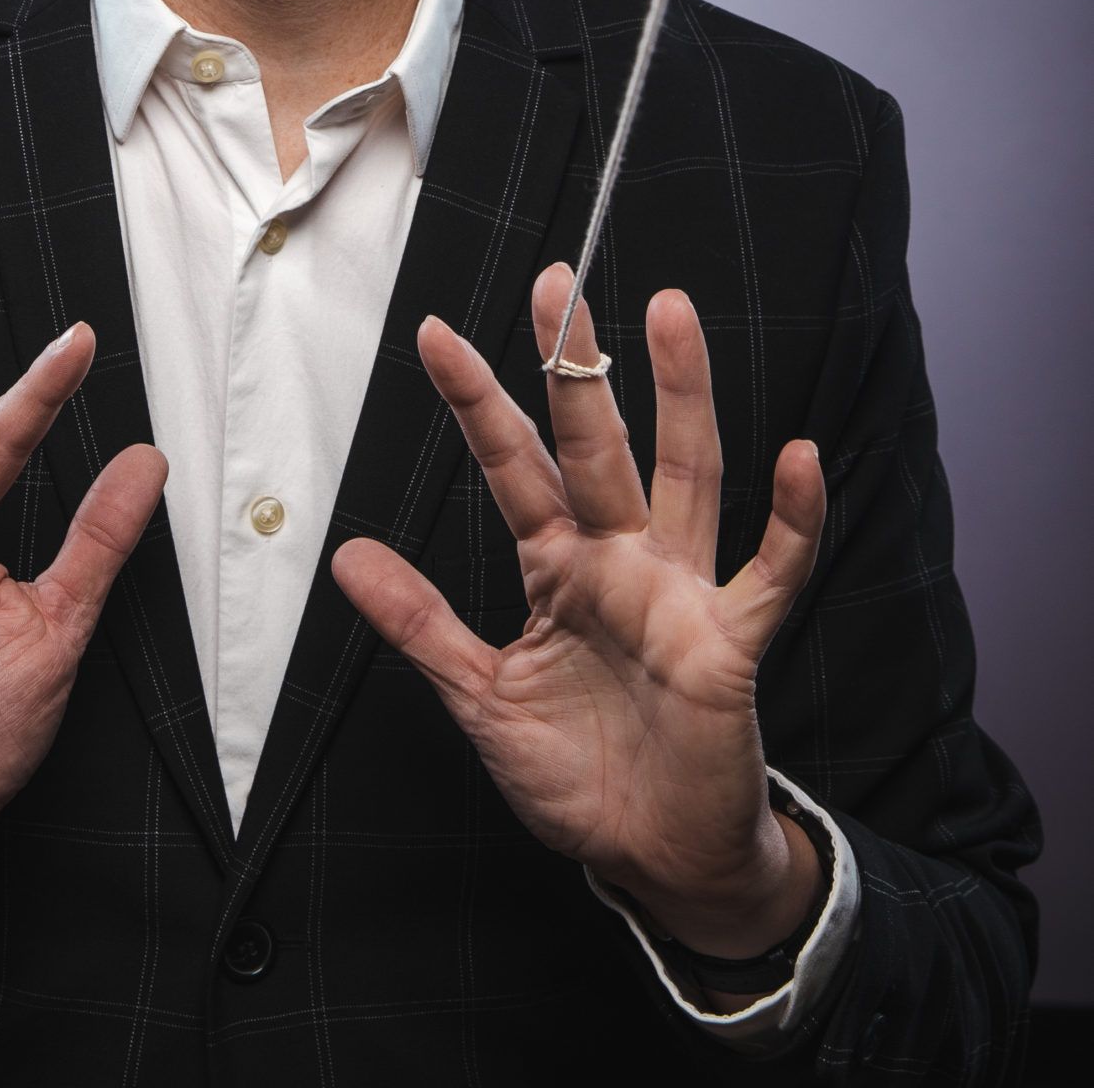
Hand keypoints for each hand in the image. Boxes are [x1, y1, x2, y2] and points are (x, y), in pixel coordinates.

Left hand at [331, 263, 826, 957]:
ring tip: (671, 313)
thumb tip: (344, 554)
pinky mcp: (731, 644)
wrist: (654, 861)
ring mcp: (680, 593)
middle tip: (556, 283)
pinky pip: (770, 572)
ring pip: (686, 474)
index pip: (512, 466)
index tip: (435, 335)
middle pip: (597, 444)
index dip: (475, 404)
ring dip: (682, 396)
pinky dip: (794, 519)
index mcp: (559, 566)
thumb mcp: (482, 698)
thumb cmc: (579, 773)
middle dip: (575, 366)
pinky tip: (800, 457)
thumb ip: (421, 624)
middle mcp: (620, 560)